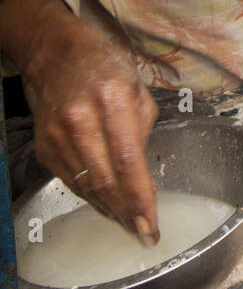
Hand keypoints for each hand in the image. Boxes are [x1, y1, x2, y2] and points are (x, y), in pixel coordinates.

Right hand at [25, 17, 158, 242]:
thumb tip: (142, 176)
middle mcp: (81, 119)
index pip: (128, 161)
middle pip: (105, 180)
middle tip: (145, 234)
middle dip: (127, 214)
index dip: (140, 198)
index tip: (151, 225)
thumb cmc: (106, 67)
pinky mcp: (44, 146)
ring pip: (86, 186)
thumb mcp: (138, 90)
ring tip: (131, 226)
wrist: (57, 53)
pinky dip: (92, 197)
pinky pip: (71, 181)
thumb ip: (142, 132)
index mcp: (112, 100)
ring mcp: (57, 135)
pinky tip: (108, 206)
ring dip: (110, 211)